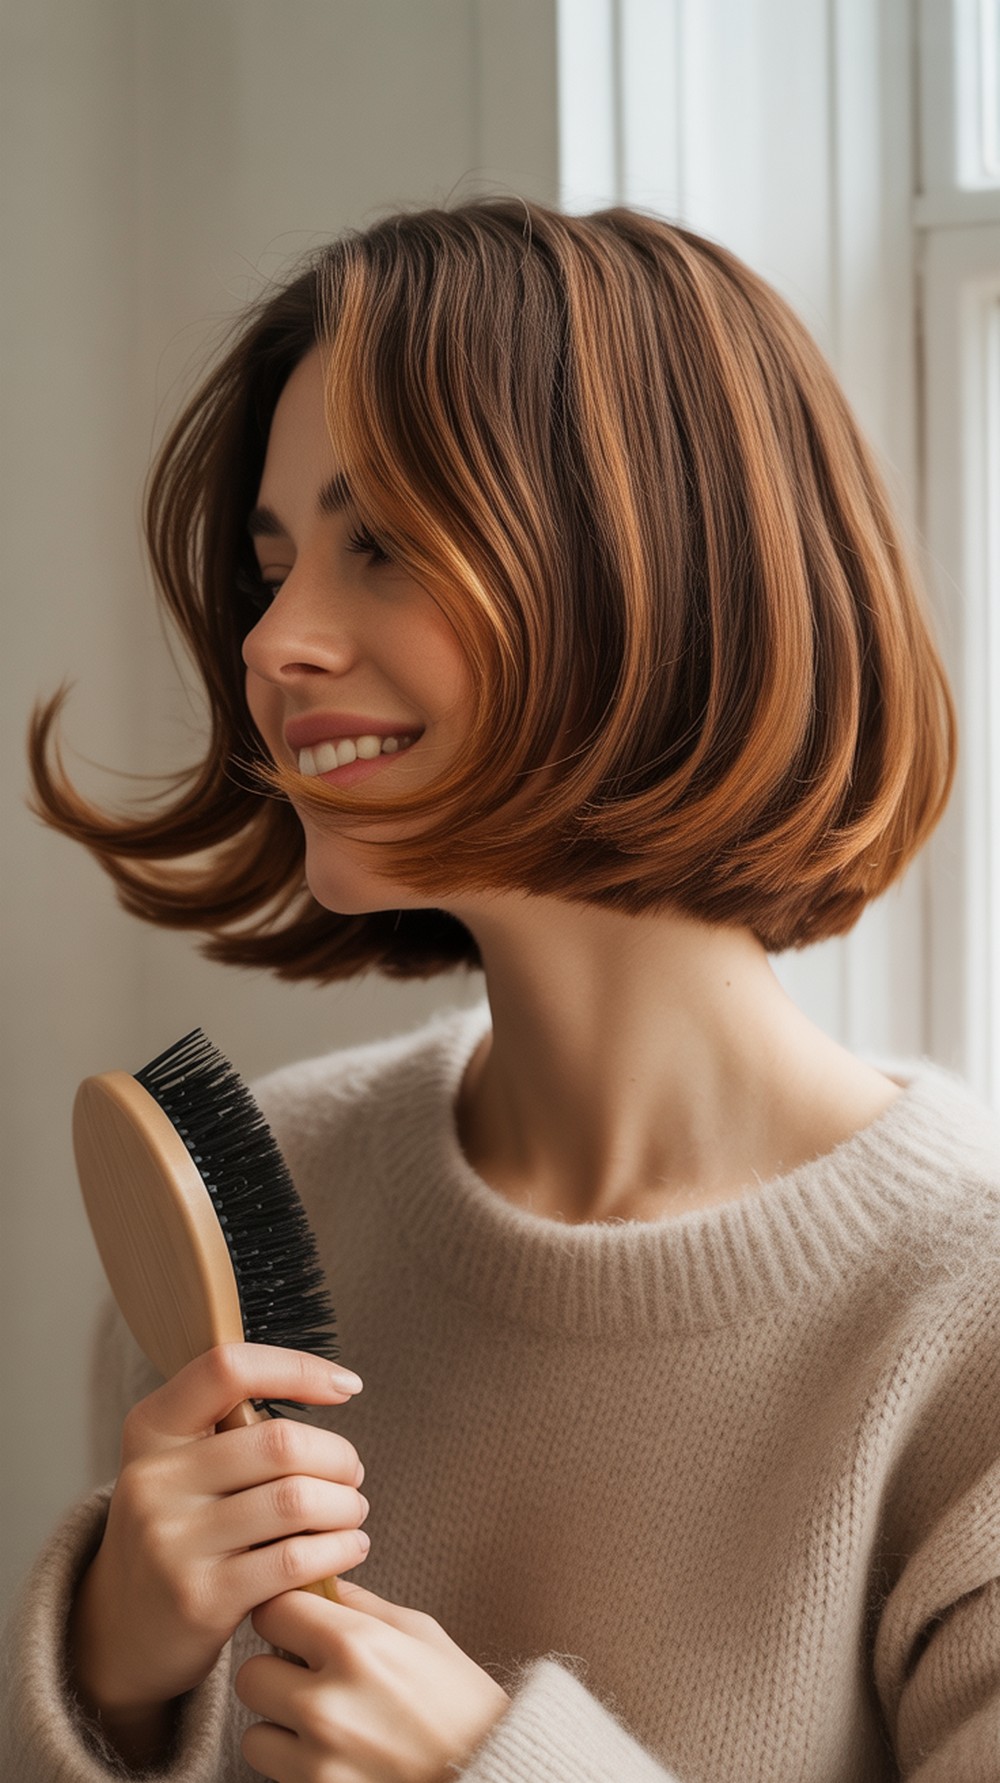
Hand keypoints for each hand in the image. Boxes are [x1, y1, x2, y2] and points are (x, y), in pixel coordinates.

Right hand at [68, 1344, 368, 1752]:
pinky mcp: (198, 1599)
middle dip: (337, 1457)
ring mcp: (171, 1542)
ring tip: (353, 1513)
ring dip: (345, 1505)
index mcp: (151, 1429)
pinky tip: (347, 1549)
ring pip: (294, 1500)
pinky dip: (337, 1550)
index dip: (297, 1368)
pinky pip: (294, 1560)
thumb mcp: (179, 1467)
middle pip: (279, 1442)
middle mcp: (153, 1480)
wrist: (123, 1630)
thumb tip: (329, 1388)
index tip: (347, 1386)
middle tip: (353, 1475)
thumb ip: (233, 1429)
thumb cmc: (178, 1531)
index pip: (228, 1369)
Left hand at [235, 1579, 510, 1781]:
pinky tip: (338, 1758)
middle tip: (309, 1681)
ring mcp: (319, 1762)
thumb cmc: (464, 1705)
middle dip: (277, 1675)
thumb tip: (318, 1583)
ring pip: (255, 1734)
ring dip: (281, 1730)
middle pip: (251, 1673)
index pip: (273, 1610)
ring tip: (325, 1728)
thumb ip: (360, 1607)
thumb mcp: (421, 1634)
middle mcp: (328, 1703)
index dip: (285, 1616)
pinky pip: (276, 1777)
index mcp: (357, 1646)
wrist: (494, 1777)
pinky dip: (297, 1768)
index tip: (299, 1624)